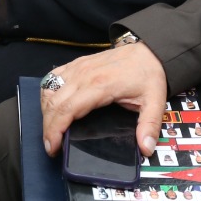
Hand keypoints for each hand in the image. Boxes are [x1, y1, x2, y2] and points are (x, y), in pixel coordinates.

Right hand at [40, 43, 167, 158]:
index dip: (55, 129)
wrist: (148, 52)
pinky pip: (53, 78)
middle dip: (47, 127)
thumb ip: (150, 126)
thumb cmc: (149, 75)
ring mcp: (78, 67)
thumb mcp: (155, 102)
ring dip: (46, 112)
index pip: (68, 109)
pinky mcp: (77, 64)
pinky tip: (52, 107)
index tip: (53, 147)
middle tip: (50, 146)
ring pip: (49, 90)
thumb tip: (146, 148)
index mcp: (101, 85)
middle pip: (54, 103)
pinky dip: (48, 93)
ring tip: (51, 130)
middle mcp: (84, 75)